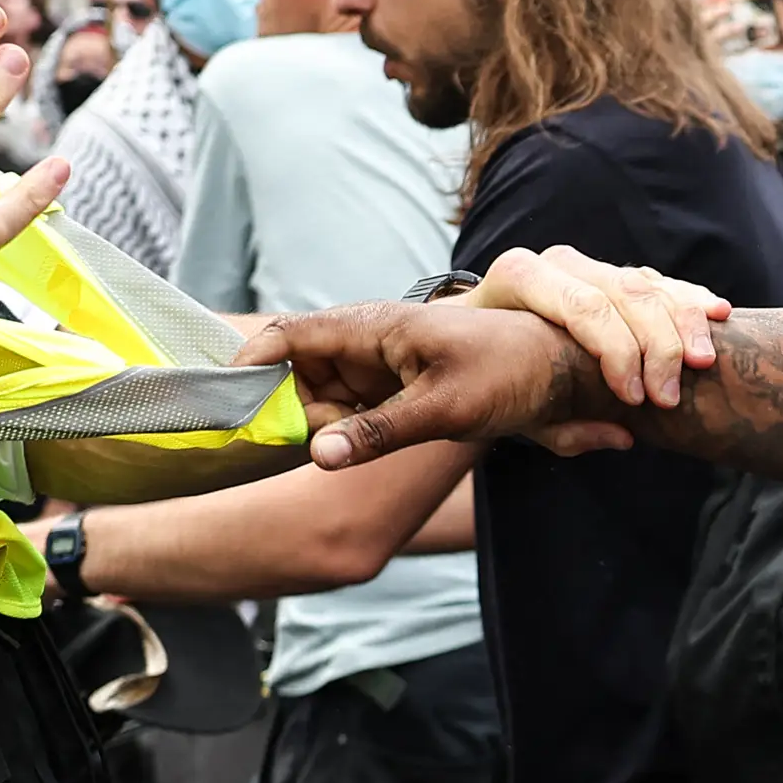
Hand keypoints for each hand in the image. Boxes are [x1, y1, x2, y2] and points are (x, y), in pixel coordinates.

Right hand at [239, 303, 614, 467]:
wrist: (560, 371)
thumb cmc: (508, 372)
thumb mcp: (444, 408)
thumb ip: (379, 432)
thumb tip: (319, 455)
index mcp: (373, 327)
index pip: (291, 335)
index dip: (250, 362)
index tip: (222, 399)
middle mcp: (367, 342)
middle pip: (299, 376)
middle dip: (292, 411)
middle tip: (308, 445)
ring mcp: (378, 367)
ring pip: (322, 400)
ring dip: (324, 427)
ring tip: (356, 442)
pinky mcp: (392, 390)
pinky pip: (349, 413)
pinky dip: (346, 434)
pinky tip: (359, 449)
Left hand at [465, 245, 727, 411]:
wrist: (475, 343)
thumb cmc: (490, 377)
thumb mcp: (512, 405)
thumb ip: (562, 425)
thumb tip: (623, 436)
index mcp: (519, 279)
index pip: (581, 306)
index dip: (616, 351)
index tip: (636, 399)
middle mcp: (556, 263)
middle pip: (622, 293)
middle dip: (655, 345)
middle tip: (671, 395)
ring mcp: (589, 265)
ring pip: (646, 284)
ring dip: (683, 323)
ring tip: (704, 362)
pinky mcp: (615, 276)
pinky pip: (660, 283)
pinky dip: (689, 300)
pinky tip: (718, 314)